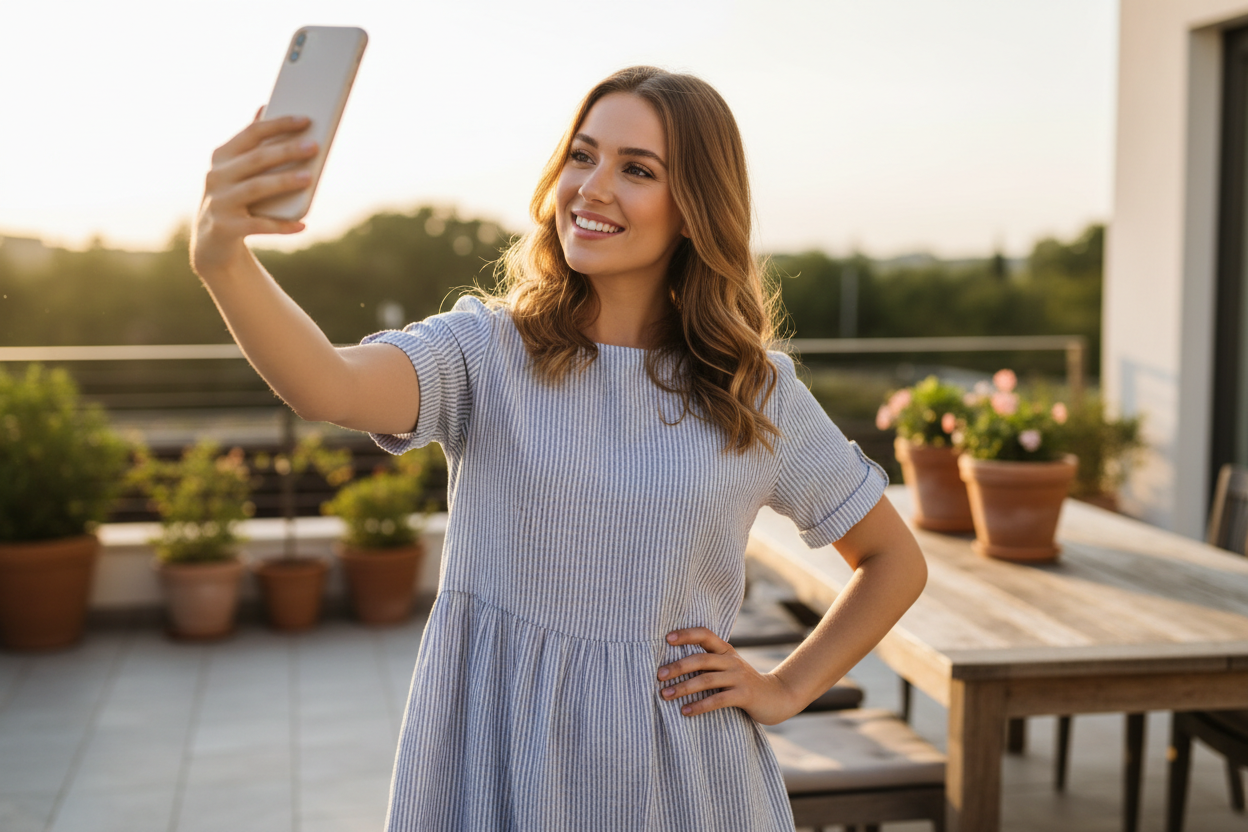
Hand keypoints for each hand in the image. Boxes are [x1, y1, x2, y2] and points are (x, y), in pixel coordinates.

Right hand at [191, 110, 318, 276]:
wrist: (212, 244)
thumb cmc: (233, 199)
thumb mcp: (236, 170)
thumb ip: (249, 143)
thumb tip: (264, 108)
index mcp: (221, 157)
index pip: (251, 134)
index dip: (278, 125)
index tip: (306, 120)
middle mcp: (216, 176)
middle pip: (256, 158)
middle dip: (286, 151)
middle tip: (314, 146)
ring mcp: (219, 202)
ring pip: (256, 188)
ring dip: (284, 182)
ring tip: (309, 178)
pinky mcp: (225, 228)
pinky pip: (259, 225)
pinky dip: (282, 225)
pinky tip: (302, 225)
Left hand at [656, 628, 801, 725]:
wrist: (776, 697)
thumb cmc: (743, 682)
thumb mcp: (728, 667)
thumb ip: (708, 662)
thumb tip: (672, 664)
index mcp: (726, 650)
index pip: (705, 634)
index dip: (686, 634)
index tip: (667, 638)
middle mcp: (731, 660)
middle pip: (701, 659)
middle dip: (678, 666)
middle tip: (659, 675)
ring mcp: (739, 677)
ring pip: (707, 680)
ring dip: (684, 688)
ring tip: (665, 695)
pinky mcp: (744, 695)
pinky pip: (718, 700)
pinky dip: (699, 705)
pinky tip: (685, 711)